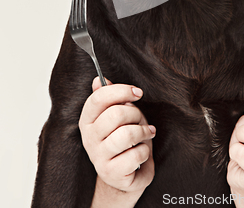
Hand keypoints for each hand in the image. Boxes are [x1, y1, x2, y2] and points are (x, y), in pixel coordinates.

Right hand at [79, 77, 154, 195]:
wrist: (125, 173)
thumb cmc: (122, 138)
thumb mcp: (116, 115)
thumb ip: (107, 97)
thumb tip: (98, 79)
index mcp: (87, 120)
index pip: (98, 98)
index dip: (121, 91)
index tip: (138, 93)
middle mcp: (89, 138)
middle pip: (116, 114)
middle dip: (136, 114)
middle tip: (141, 120)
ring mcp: (98, 157)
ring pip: (127, 134)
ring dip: (143, 132)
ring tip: (146, 134)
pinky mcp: (111, 173)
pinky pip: (135, 155)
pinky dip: (145, 152)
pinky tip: (142, 153)